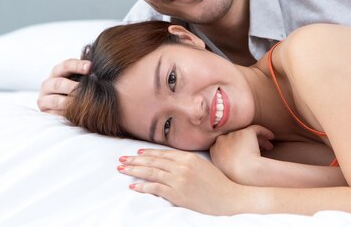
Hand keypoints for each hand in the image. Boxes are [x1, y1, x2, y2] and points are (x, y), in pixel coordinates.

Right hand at [37, 58, 90, 113]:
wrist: (64, 108)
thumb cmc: (75, 88)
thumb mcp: (79, 77)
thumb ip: (84, 68)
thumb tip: (90, 49)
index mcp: (57, 72)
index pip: (66, 65)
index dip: (78, 65)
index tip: (90, 66)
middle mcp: (48, 83)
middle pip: (60, 83)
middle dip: (75, 87)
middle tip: (88, 89)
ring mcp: (44, 98)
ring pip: (56, 100)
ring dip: (70, 102)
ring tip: (83, 104)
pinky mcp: (44, 112)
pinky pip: (54, 113)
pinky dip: (65, 114)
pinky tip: (76, 114)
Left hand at [117, 149, 242, 214]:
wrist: (228, 198)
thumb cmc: (218, 183)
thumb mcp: (203, 166)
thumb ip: (187, 162)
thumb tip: (171, 162)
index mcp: (188, 157)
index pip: (163, 153)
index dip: (148, 153)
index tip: (137, 152)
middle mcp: (182, 166)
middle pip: (154, 161)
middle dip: (136, 160)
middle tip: (122, 159)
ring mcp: (179, 180)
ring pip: (151, 172)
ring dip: (135, 170)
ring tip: (122, 169)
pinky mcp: (177, 193)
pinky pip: (155, 188)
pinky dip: (143, 186)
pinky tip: (133, 186)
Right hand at [210, 125, 273, 184]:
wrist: (244, 172)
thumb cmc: (237, 177)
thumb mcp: (225, 173)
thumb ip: (226, 165)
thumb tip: (233, 165)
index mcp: (214, 150)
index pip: (225, 145)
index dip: (237, 149)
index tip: (246, 155)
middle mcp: (221, 140)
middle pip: (236, 138)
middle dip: (247, 144)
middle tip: (259, 151)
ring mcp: (233, 134)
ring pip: (248, 134)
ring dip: (258, 140)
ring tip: (269, 147)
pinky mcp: (245, 132)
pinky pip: (257, 129)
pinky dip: (265, 132)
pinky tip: (272, 137)